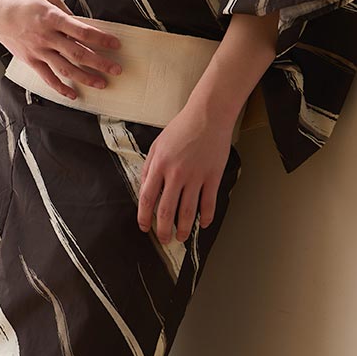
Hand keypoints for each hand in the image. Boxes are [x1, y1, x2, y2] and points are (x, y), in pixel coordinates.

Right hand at [0, 0, 121, 98]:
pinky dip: (60, 88)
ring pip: (65, 68)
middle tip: (116, 69)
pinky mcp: (30, 60)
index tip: (116, 45)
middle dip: (100, 63)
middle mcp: (46, 36)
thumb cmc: (24, 2)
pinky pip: (47, 78)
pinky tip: (73, 94)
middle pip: (78, 53)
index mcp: (53, 18)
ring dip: (85, 78)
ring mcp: (38, 50)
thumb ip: (66, 13)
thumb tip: (83, 26)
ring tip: (101, 83)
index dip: (101, 39)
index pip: (83, 31)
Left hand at [137, 101, 233, 242]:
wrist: (208, 116)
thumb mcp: (158, 144)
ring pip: (188, 212)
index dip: (144, 217)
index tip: (144, 227)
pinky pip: (209, 203)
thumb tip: (144, 187)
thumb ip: (150, 166)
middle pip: (166, 211)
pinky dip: (206, 217)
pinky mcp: (213, 177)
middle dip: (163, 230)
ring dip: (183, 229)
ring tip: (181, 237)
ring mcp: (196, 176)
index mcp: (160, 165)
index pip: (147, 198)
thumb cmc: (182, 128)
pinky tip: (202, 224)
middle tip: (164, 239)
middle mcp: (176, 174)